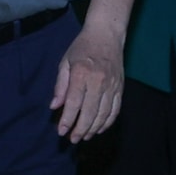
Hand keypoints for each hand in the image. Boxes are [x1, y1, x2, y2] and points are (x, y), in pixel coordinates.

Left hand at [51, 20, 124, 141]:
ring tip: (84, 136)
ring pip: (104, 114)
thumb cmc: (82, 48)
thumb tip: (54, 106)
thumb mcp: (65, 63)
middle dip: (80, 129)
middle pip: (90, 112)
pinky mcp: (120, 87)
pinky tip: (99, 128)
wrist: (107, 34)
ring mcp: (112, 85)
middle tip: (72, 139)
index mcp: (82, 74)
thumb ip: (60, 86)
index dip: (67, 120)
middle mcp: (99, 81)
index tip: (62, 132)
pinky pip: (115, 110)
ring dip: (94, 128)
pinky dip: (108, 122)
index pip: (74, 103)